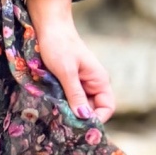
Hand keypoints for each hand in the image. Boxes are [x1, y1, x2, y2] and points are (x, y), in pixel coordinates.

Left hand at [27, 0, 115, 122]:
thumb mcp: (66, 71)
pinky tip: (52, 109)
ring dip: (70, 112)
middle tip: (64, 127)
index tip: (81, 128)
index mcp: (99, 80)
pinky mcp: (68, 82)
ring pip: (79, 105)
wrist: (48, 26)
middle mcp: (93, 84)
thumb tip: (84, 116)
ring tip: (57, 119)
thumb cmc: (59, 45)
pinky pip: (69, 99)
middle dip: (81, 118)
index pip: (107, 107)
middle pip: (92, 109)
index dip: (97, 119)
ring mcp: (80, 83)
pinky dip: (63, 105)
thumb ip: (75, 94)